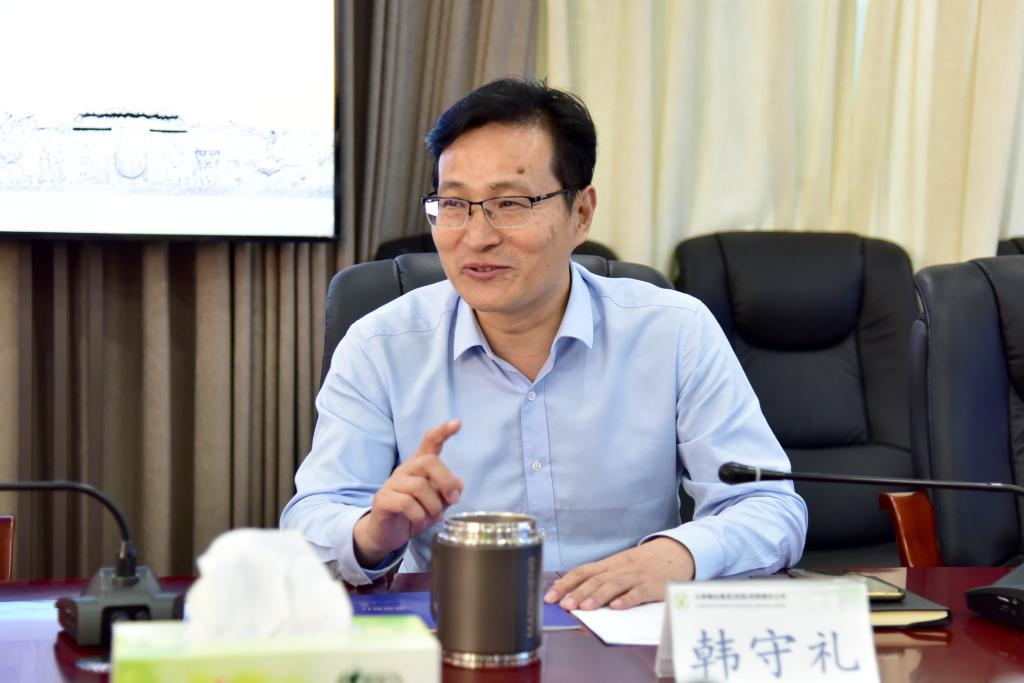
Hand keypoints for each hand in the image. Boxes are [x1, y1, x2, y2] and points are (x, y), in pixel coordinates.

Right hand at [353, 420, 463, 565]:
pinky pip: (407, 503)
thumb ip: (448, 492)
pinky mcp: (382, 499)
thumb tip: (459, 485)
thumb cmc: (414, 514)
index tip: (457, 423)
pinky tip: (419, 520)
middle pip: (428, 462)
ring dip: (433, 506)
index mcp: (419, 465)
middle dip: (446, 481)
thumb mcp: (437, 503)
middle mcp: (405, 469)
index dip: (443, 432)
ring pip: (419, 486)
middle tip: (454, 499)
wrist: (386, 534)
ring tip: (433, 516)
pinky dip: (419, 515)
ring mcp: (392, 483)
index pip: (429, 442)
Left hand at [544, 537, 694, 610]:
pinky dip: (628, 599)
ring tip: (585, 608)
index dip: (565, 583)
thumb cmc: (644, 564)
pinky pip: (639, 591)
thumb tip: (573, 595)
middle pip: (595, 579)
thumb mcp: (620, 567)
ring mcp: (636, 575)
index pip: (582, 572)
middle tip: (565, 606)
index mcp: (609, 564)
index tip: (549, 597)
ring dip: (598, 596)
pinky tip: (617, 607)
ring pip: (614, 584)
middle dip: (578, 592)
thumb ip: (601, 579)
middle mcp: (619, 568)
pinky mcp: (653, 585)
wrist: (676, 552)